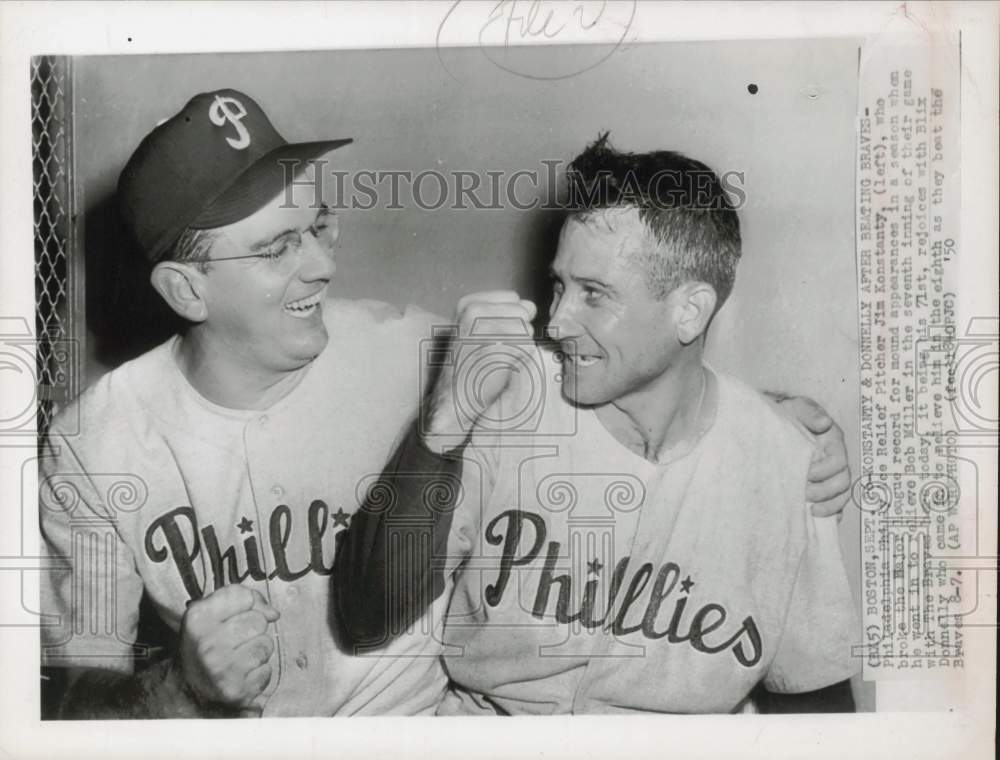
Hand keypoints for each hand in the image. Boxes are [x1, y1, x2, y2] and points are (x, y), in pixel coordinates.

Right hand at [177, 585, 279, 709]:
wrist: (188, 687)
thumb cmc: (205, 644)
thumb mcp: (211, 612)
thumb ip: (244, 598)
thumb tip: (273, 613)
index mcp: (198, 618)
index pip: (245, 597)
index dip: (245, 605)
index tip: (233, 616)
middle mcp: (208, 644)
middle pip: (259, 621)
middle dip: (253, 628)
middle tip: (236, 640)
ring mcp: (222, 669)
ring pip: (266, 644)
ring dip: (258, 650)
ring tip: (239, 656)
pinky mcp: (236, 690)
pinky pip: (267, 670)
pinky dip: (259, 671)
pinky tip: (242, 673)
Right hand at [424, 290, 536, 449]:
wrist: (454, 398)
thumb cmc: (468, 366)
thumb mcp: (475, 328)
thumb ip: (504, 312)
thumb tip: (531, 306)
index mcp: (468, 303)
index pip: (514, 298)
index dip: (510, 319)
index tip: (489, 336)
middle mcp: (475, 311)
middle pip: (523, 312)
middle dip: (517, 331)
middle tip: (493, 349)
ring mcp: (487, 327)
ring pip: (527, 329)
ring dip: (519, 346)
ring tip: (496, 358)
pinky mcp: (500, 346)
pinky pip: (528, 346)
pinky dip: (520, 358)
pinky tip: (500, 366)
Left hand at [775, 395, 851, 518]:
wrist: (776, 423)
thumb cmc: (788, 414)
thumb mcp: (796, 407)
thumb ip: (810, 412)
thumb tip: (824, 422)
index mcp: (833, 441)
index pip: (839, 461)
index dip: (825, 471)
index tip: (806, 474)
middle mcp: (836, 459)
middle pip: (843, 482)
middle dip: (825, 491)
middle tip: (805, 494)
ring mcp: (831, 474)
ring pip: (842, 495)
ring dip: (830, 505)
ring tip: (811, 510)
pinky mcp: (823, 484)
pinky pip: (835, 503)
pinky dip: (832, 512)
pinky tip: (818, 518)